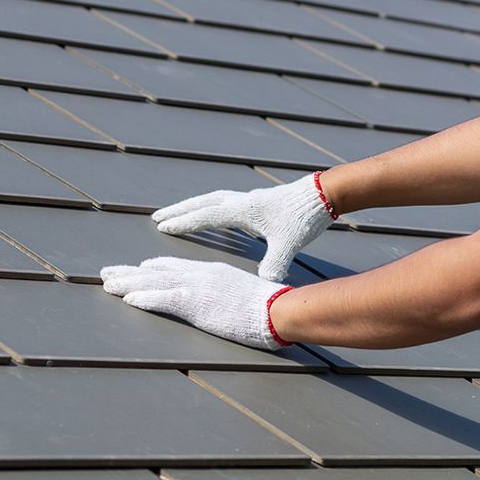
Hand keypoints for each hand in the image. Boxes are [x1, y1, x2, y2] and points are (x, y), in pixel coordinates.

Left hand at [99, 257, 290, 348]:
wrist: (277, 309)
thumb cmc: (268, 307)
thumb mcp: (243, 296)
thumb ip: (228, 296)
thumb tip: (223, 304)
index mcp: (211, 273)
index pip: (174, 268)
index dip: (151, 269)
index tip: (136, 269)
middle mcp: (199, 275)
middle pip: (156, 272)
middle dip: (129, 273)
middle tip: (107, 273)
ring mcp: (197, 288)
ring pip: (153, 283)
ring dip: (127, 284)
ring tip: (106, 283)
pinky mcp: (196, 304)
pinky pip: (163, 299)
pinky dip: (144, 298)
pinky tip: (128, 299)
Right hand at [150, 172, 336, 282]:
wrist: (323, 195)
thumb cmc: (303, 218)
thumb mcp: (288, 244)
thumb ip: (274, 263)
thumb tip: (265, 285)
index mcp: (244, 210)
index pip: (206, 216)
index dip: (184, 222)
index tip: (162, 226)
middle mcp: (242, 201)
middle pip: (203, 203)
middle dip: (180, 210)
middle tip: (157, 217)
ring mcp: (250, 200)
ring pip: (213, 200)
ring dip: (194, 207)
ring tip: (177, 215)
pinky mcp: (258, 202)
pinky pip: (226, 203)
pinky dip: (212, 209)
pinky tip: (213, 218)